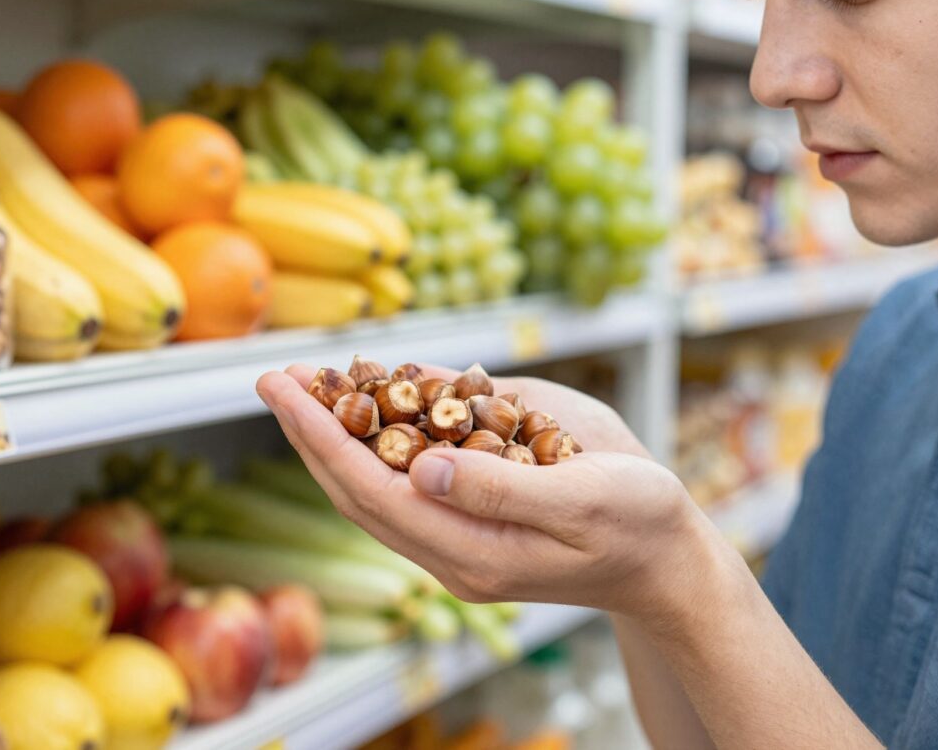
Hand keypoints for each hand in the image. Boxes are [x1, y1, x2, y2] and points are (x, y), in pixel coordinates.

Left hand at [255, 364, 713, 621]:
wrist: (665, 558)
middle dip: (311, 433)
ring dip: (336, 437)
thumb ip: (500, 486)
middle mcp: (453, 551)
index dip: (321, 437)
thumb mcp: (581, 496)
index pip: (372, 491)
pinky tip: (370, 405)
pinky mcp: (472, 524)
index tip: (283, 390)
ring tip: (305, 387)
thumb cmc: (637, 521)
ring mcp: (459, 541)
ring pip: (375, 489)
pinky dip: (381, 441)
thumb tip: (419, 466)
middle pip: (357, 491)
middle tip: (273, 378)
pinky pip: (408, 483)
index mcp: (474, 550)